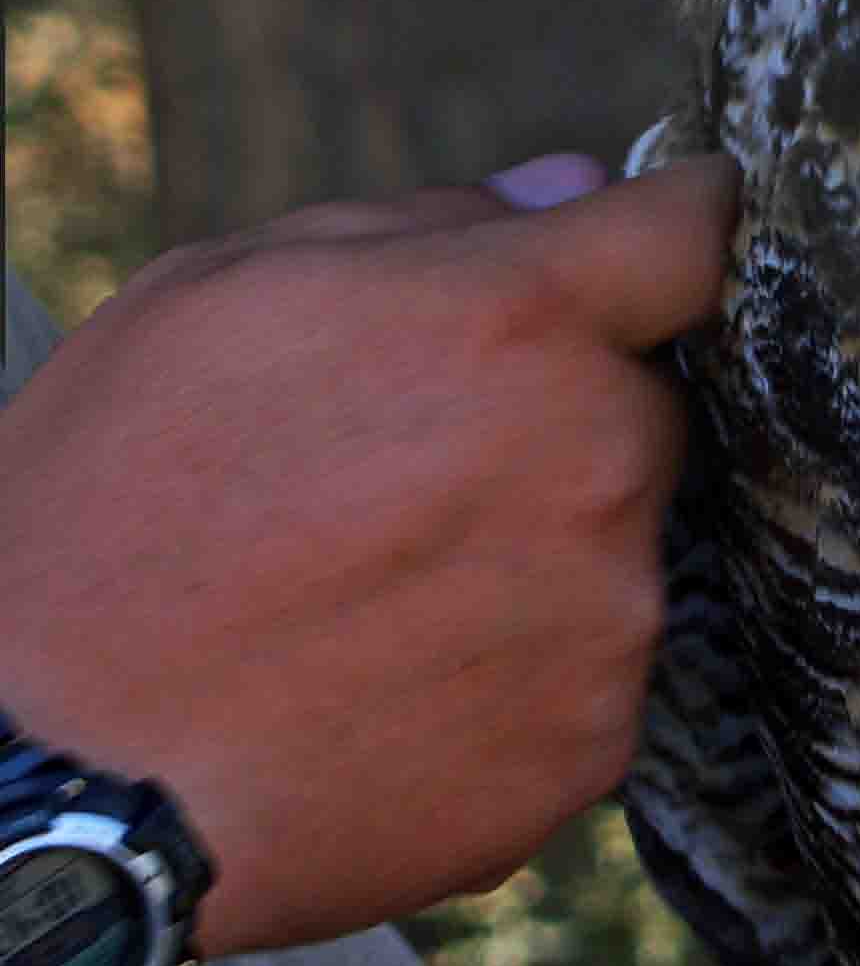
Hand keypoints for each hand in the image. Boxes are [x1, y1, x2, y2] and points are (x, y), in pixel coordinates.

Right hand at [0, 153, 738, 955]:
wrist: (51, 778)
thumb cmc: (107, 508)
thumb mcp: (216, 298)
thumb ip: (424, 227)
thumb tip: (574, 187)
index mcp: (516, 320)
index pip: (690, 234)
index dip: (678, 225)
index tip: (670, 235)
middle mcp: (593, 459)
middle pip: (646, 404)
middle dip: (560, 415)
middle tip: (406, 470)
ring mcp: (606, 614)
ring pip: (617, 543)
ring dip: (534, 549)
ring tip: (370, 597)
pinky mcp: (592, 746)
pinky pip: (585, 672)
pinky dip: (511, 672)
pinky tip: (387, 687)